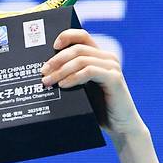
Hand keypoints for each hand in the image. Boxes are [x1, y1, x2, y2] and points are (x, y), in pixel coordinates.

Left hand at [40, 28, 145, 143]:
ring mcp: (112, 67)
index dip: (67, 36)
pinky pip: (89, 71)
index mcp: (100, 57)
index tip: (52, 46)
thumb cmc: (99, 109)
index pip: (82, 36)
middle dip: (57, 60)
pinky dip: (74, 77)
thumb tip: (47, 73)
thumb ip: (72, 77)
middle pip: (78, 49)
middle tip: (43, 72)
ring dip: (61, 70)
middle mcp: (108, 58)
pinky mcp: (114, 79)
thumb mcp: (83, 89)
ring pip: (81, 60)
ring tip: (49, 81)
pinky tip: (63, 85)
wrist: (119, 126)